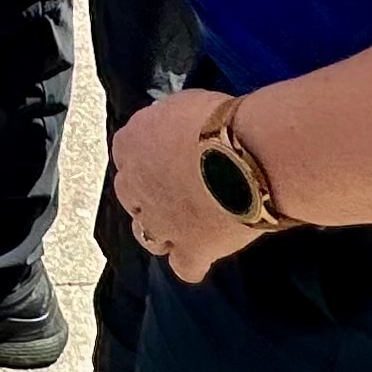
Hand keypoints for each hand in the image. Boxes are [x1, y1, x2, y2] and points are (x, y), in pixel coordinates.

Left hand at [111, 88, 267, 286]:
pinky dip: (193, 262)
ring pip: (147, 236)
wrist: (245, 154)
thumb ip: (168, 123)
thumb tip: (172, 131)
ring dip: (163, 231)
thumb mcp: (183, 104)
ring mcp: (160, 223)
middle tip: (179, 191)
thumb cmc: (220, 118)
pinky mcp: (190, 250)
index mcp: (130, 145)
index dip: (148, 159)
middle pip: (130, 197)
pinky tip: (206, 255)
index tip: (171, 156)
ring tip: (189, 224)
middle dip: (149, 196)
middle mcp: (135, 186)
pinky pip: (184, 267)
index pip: (126, 155)